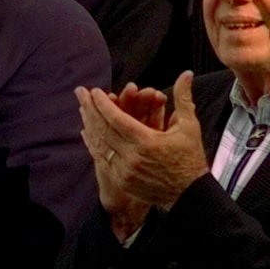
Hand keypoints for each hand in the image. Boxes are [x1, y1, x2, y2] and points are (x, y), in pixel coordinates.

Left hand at [76, 72, 207, 238]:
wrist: (189, 195)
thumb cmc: (189, 159)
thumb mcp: (189, 127)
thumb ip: (183, 98)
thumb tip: (186, 73)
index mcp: (147, 142)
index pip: (116, 118)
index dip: (103, 103)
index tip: (94, 91)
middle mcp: (132, 156)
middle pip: (103, 129)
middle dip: (89, 108)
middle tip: (80, 92)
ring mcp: (124, 170)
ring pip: (99, 144)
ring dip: (89, 124)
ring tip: (81, 108)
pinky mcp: (121, 180)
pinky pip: (101, 159)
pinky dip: (93, 143)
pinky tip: (86, 131)